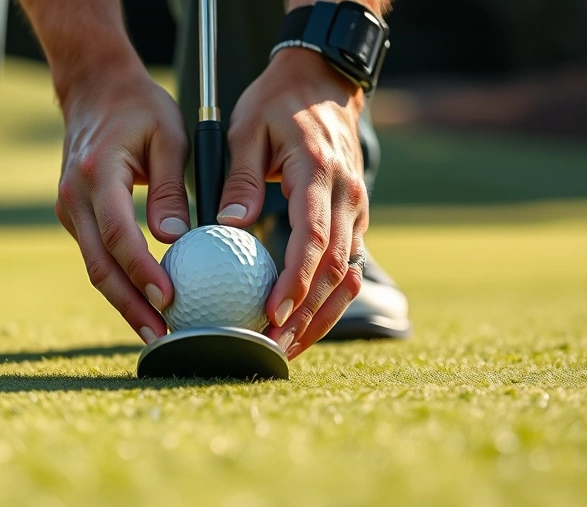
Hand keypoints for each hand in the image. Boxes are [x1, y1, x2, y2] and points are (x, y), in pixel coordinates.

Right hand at [54, 64, 190, 343]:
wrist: (93, 87)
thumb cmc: (138, 107)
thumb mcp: (168, 135)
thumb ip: (169, 189)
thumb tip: (177, 239)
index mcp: (97, 173)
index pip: (118, 234)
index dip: (143, 271)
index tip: (169, 299)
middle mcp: (74, 196)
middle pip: (99, 265)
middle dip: (130, 306)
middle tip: (161, 336)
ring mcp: (69, 209)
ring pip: (95, 268)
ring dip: (123, 302)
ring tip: (156, 332)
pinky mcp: (75, 217)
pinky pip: (96, 257)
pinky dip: (119, 283)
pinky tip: (144, 304)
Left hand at [218, 49, 369, 359]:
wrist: (324, 80)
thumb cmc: (278, 102)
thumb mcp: (248, 128)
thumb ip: (241, 178)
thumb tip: (228, 224)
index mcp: (320, 173)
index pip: (313, 238)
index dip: (295, 280)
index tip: (271, 312)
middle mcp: (348, 196)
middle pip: (334, 269)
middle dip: (306, 314)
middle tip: (272, 346)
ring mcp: (358, 209)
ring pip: (346, 275)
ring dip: (320, 315)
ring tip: (287, 347)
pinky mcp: (355, 218)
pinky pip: (346, 266)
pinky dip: (328, 298)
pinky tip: (303, 323)